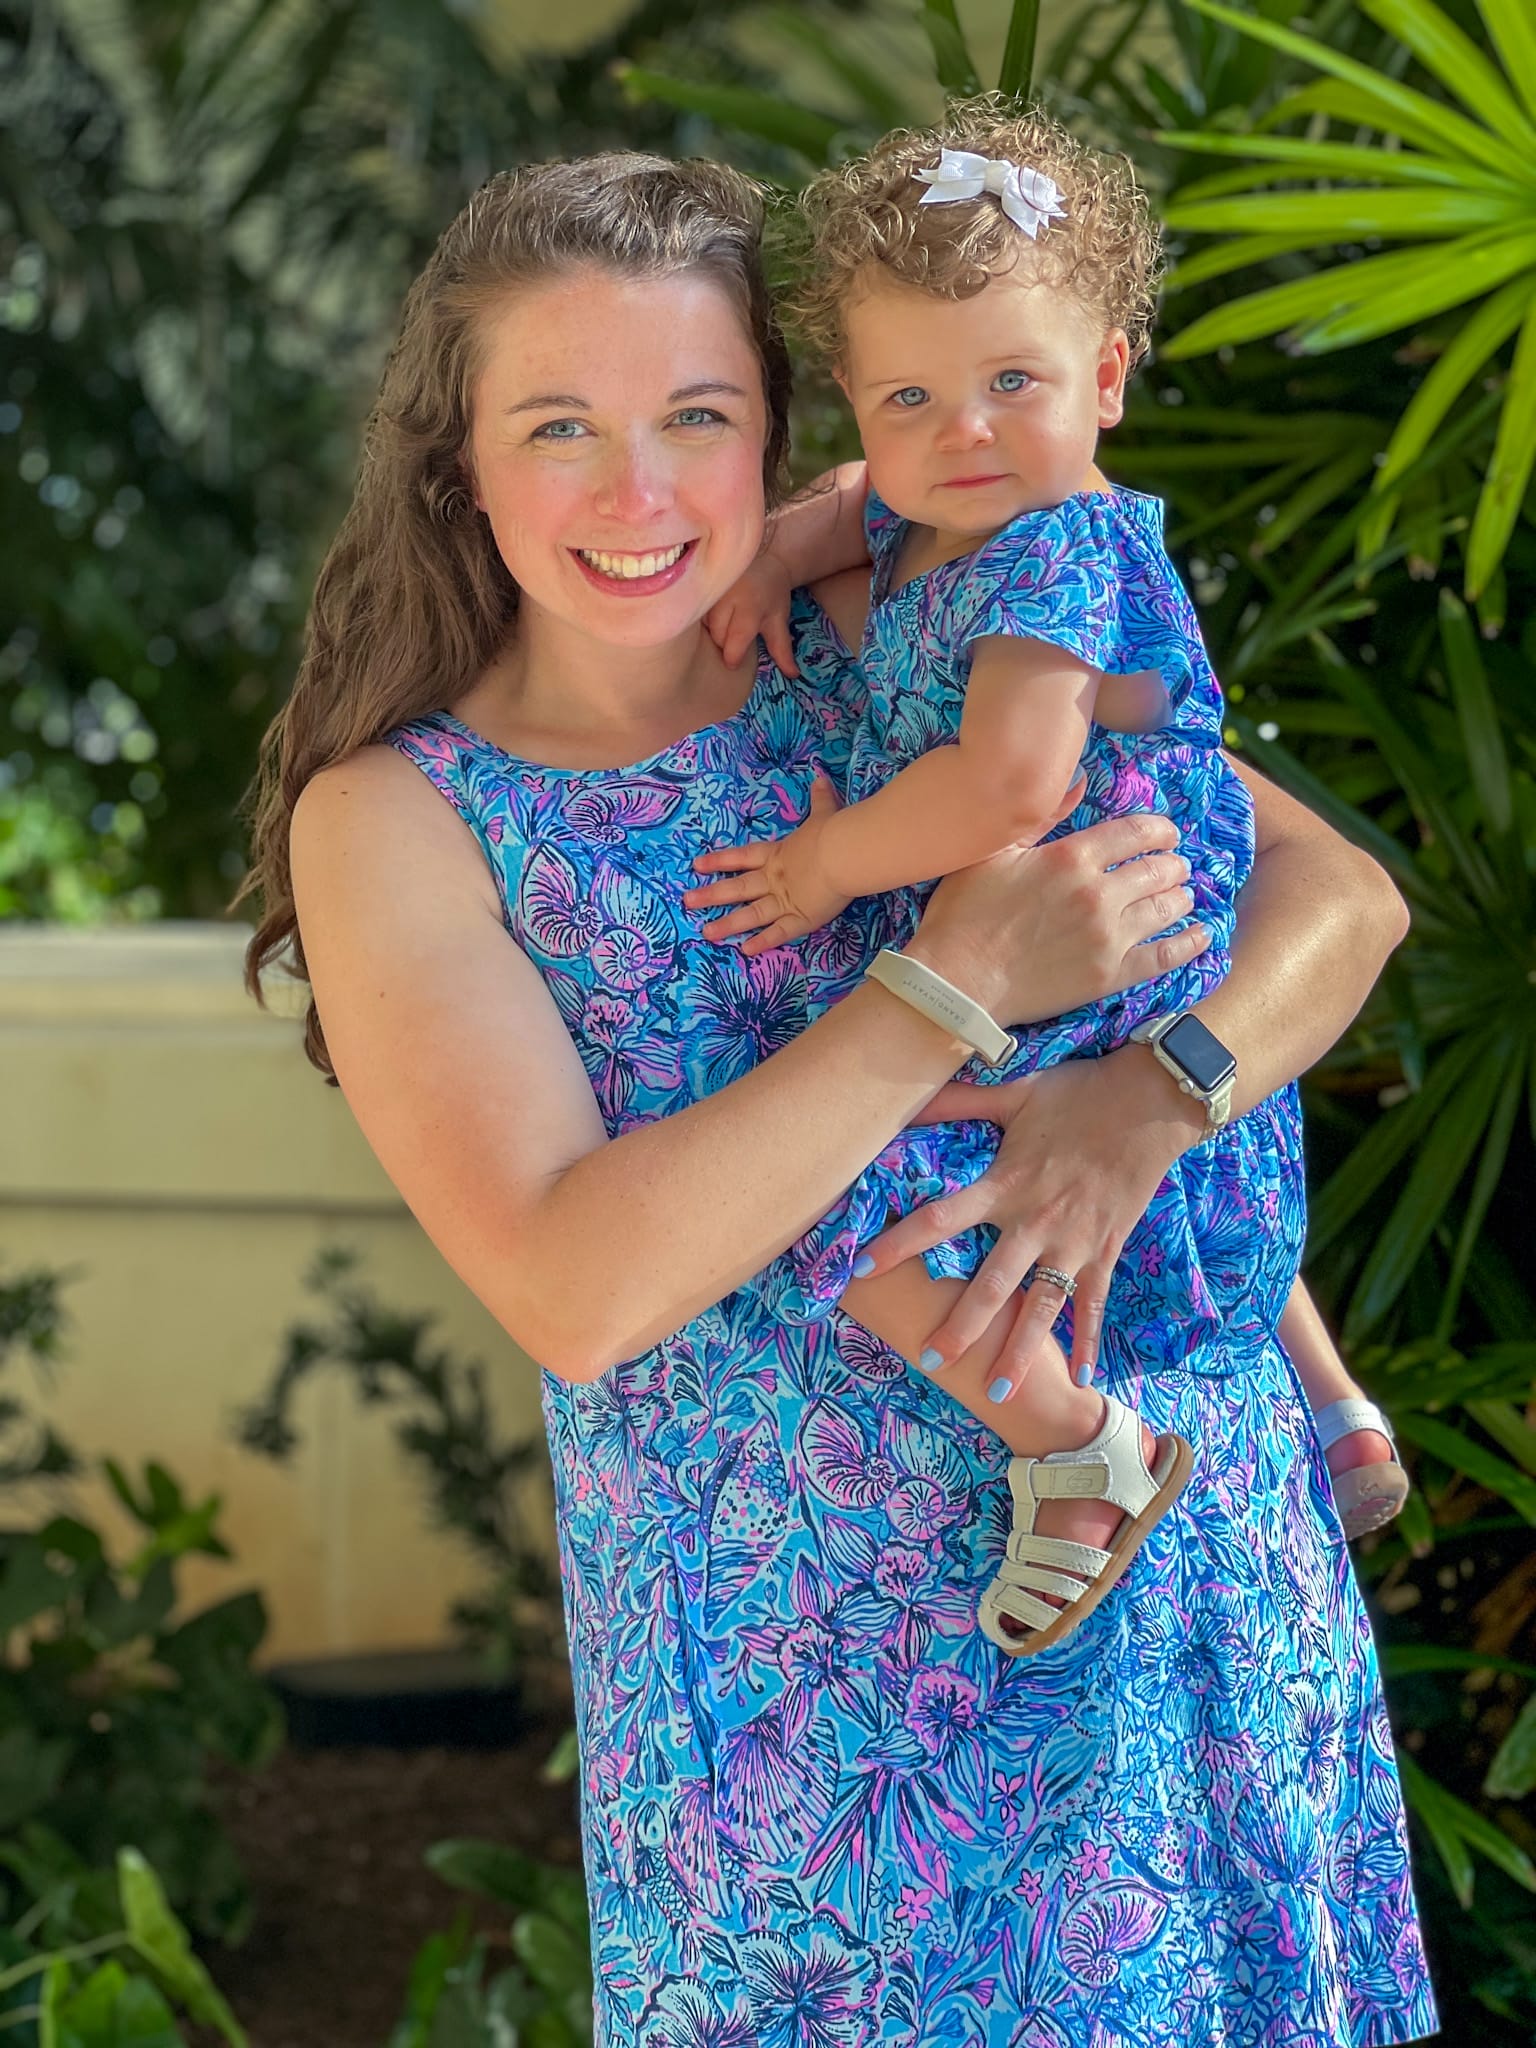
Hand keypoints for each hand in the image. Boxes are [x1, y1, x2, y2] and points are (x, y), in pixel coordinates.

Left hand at [686, 775, 850, 954]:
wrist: (845, 855)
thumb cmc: (834, 834)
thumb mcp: (825, 814)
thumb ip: (820, 799)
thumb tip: (820, 777)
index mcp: (778, 854)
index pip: (742, 857)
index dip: (719, 861)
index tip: (697, 864)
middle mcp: (775, 879)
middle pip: (737, 888)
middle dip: (711, 895)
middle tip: (687, 901)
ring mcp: (785, 901)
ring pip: (751, 914)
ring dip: (728, 924)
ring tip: (706, 933)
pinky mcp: (801, 919)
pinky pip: (778, 933)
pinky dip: (763, 942)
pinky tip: (746, 950)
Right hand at [705, 555, 797, 675]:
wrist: (765, 562)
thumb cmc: (772, 596)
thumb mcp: (779, 622)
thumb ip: (782, 650)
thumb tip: (793, 676)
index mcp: (750, 607)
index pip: (736, 639)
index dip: (733, 656)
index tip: (735, 663)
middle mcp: (728, 597)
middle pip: (718, 636)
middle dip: (725, 644)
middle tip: (736, 639)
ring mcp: (712, 590)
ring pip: (705, 625)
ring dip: (714, 631)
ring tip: (727, 626)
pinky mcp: (702, 586)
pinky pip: (697, 613)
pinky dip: (706, 621)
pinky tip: (717, 618)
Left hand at [853, 1050, 1203, 1386]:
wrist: (1151, 1101)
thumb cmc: (1078, 1094)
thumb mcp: (1014, 1093)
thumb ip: (957, 1103)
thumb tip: (906, 1099)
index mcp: (1005, 1185)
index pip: (940, 1219)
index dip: (899, 1244)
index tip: (862, 1270)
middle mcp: (1035, 1222)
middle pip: (992, 1284)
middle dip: (961, 1326)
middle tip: (931, 1361)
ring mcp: (1073, 1242)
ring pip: (1042, 1306)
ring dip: (1021, 1350)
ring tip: (999, 1392)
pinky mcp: (1105, 1249)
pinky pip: (1094, 1302)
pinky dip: (1088, 1340)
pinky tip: (1082, 1377)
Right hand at [912, 807, 1210, 1027]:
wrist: (957, 982)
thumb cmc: (964, 915)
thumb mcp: (993, 853)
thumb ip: (1041, 817)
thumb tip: (1077, 780)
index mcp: (1071, 857)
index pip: (1136, 832)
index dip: (1160, 829)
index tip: (1167, 833)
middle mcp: (1098, 893)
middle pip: (1158, 869)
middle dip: (1173, 864)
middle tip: (1176, 865)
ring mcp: (1108, 936)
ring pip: (1166, 908)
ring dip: (1181, 897)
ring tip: (1183, 895)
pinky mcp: (1110, 975)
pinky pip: (1165, 956)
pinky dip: (1189, 944)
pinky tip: (1202, 935)